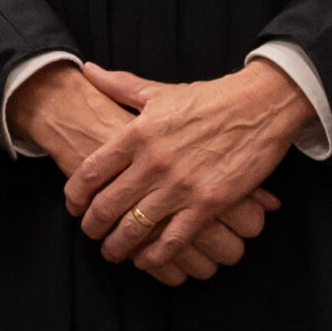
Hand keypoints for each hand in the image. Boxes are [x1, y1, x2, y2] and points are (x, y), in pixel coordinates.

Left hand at [67, 60, 316, 277]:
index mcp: (136, 134)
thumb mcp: (158, 91)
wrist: (258, 107)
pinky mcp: (208, 204)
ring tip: (112, 252)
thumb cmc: (207, 99)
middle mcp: (153, 162)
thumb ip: (119, 86)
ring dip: (118, 245)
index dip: (76, 194)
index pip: (91, 171)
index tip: (73, 205)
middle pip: (108, 205)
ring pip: (136, 227)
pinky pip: (174, 239)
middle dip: (93, 226)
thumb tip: (87, 70)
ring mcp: (180, 186)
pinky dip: (155, 255)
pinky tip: (146, 260)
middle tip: (89, 233)